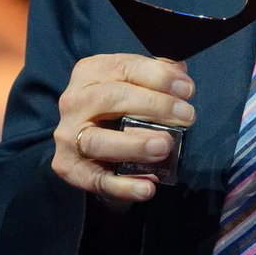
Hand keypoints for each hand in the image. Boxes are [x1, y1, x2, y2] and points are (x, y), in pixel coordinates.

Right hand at [51, 54, 194, 204]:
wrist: (90, 151)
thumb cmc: (117, 112)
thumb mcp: (133, 85)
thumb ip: (155, 76)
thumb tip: (180, 73)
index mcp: (89, 73)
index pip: (124, 67)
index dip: (159, 76)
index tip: (187, 90)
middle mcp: (74, 101)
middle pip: (112, 98)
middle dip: (154, 106)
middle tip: (186, 117)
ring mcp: (68, 136)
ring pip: (98, 140)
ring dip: (135, 144)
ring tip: (164, 146)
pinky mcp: (70, 169)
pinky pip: (97, 179)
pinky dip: (123, 186)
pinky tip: (148, 187)